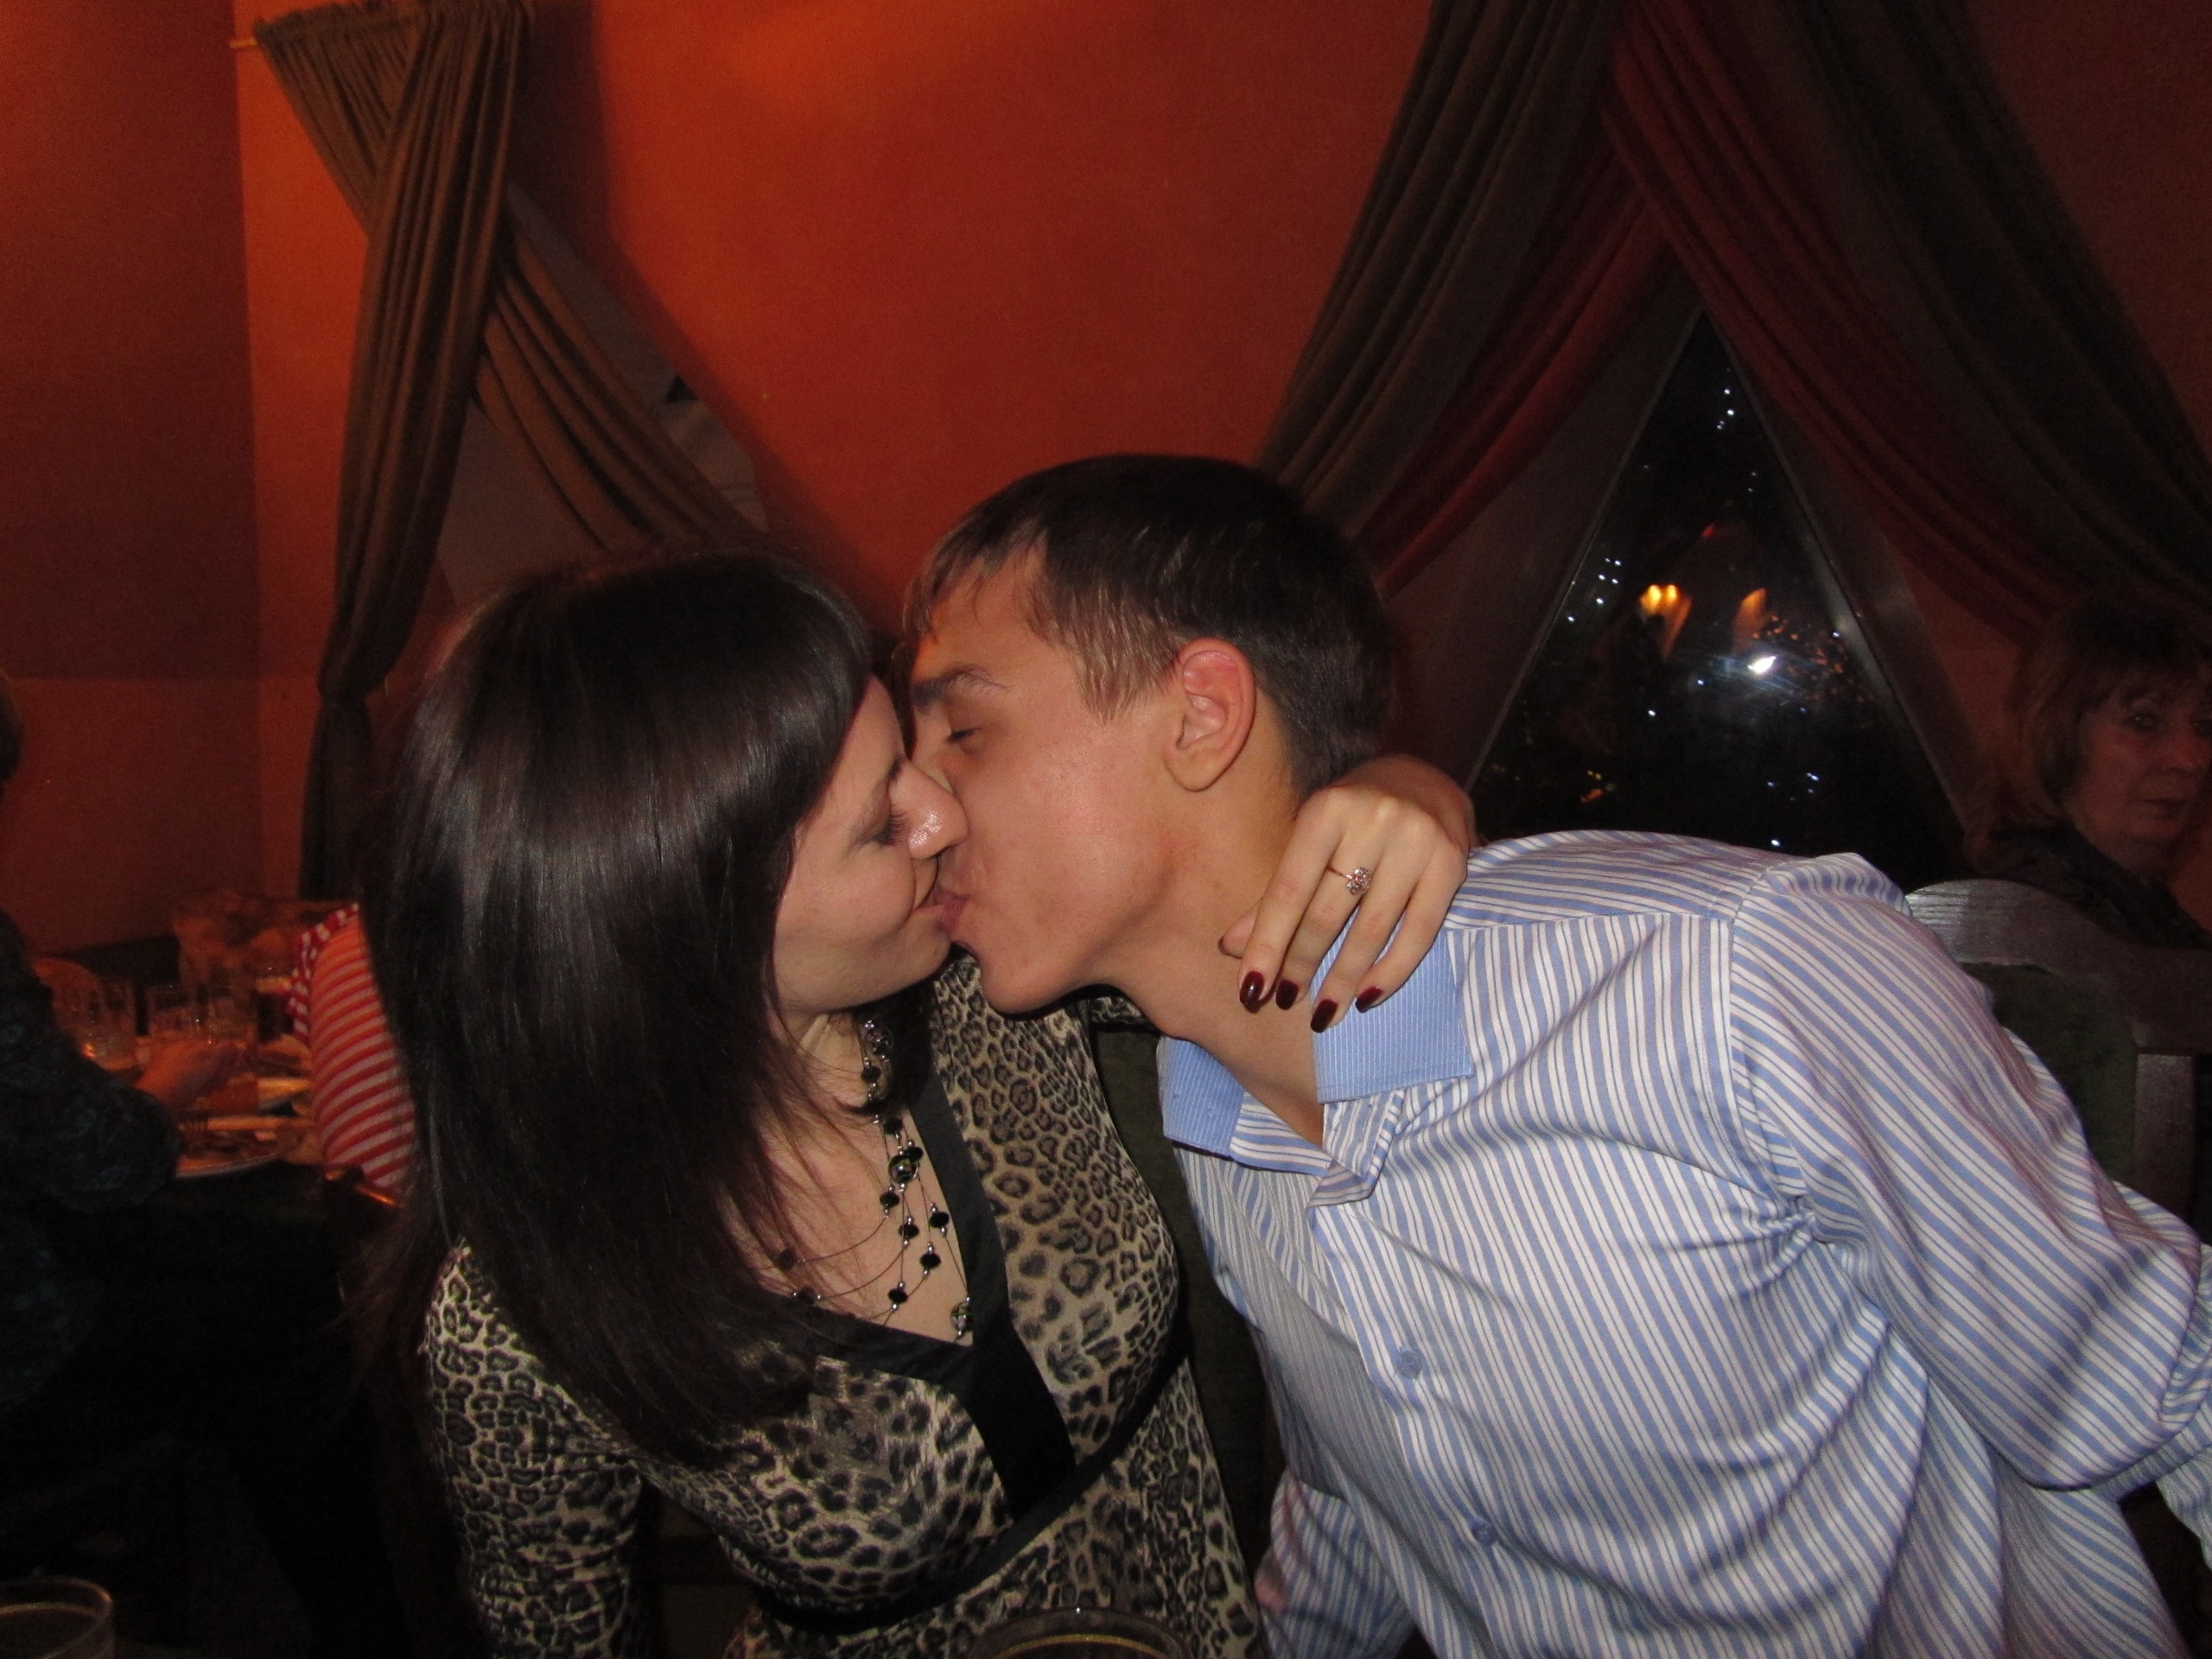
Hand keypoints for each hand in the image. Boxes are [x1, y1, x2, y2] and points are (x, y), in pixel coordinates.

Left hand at [139, 1040, 242, 1114]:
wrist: (157, 1100)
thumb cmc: (185, 1077)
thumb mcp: (209, 1059)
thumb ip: (225, 1050)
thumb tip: (236, 1046)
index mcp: (187, 1044)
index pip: (214, 1047)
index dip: (225, 1058)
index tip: (230, 1070)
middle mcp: (179, 1054)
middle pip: (207, 1060)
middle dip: (218, 1071)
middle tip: (219, 1083)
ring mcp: (172, 1070)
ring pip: (200, 1073)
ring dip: (210, 1081)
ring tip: (210, 1091)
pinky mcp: (168, 1085)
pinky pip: (190, 1084)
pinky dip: (198, 1089)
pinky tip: (200, 1095)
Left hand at [1224, 755, 1476, 1029]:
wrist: (1427, 780)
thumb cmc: (1353, 817)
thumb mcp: (1310, 840)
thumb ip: (1276, 892)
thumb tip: (1231, 948)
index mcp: (1326, 809)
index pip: (1289, 889)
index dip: (1267, 943)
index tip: (1250, 989)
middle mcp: (1373, 819)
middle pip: (1327, 911)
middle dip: (1302, 964)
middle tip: (1286, 1000)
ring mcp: (1417, 841)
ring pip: (1372, 928)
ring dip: (1343, 979)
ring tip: (1322, 1013)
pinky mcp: (1452, 864)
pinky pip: (1419, 933)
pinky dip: (1391, 972)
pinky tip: (1367, 998)